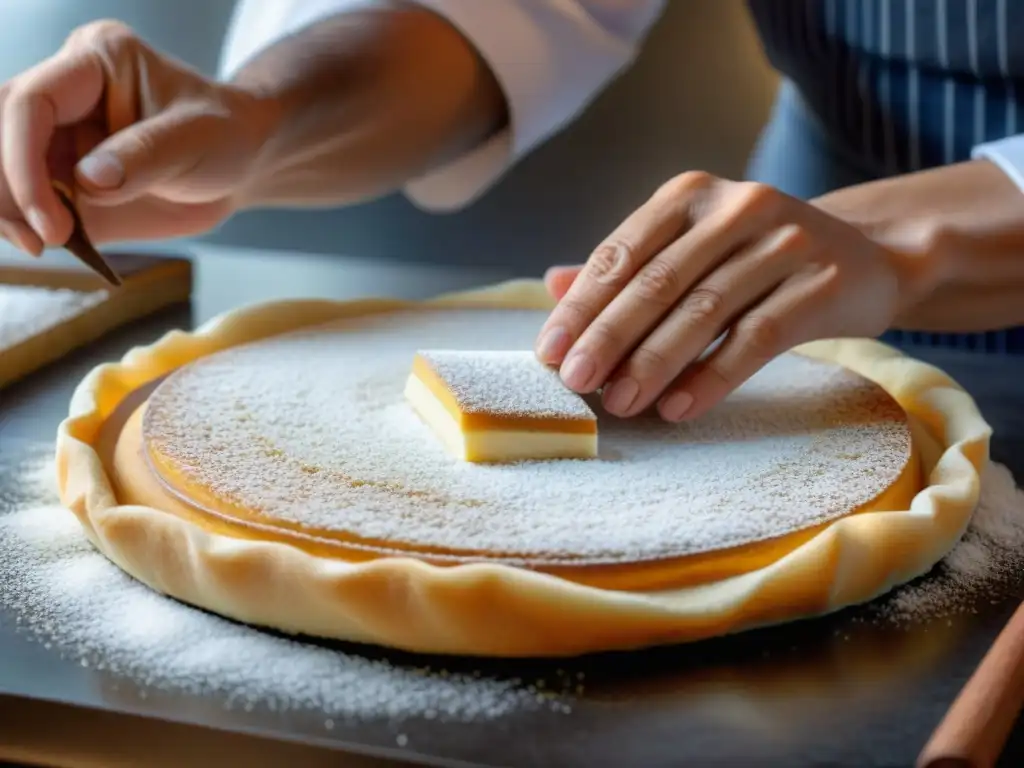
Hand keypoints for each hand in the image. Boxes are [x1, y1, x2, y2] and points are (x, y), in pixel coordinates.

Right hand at [0, 21, 274, 254]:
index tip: (50, 219)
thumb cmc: (225, 135)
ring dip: (6, 208)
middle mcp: (65, 93)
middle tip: (38, 238)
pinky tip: (49, 245)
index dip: (23, 161)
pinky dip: (23, 223)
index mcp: (94, 61)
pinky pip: (23, 197)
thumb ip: (144, 157)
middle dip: (7, 187)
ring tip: (41, 245)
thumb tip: (88, 182)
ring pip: (1, 165)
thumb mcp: (198, 140)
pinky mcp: (62, 174)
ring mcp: (58, 134)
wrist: (239, 163)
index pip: (31, 103)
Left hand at [535, 172, 911, 421]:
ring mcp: (786, 240)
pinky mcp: (823, 282)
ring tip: (619, 404)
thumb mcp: (691, 249)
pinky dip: (713, 376)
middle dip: (608, 337)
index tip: (549, 354)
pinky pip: (758, 336)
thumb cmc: (757, 259)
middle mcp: (737, 206)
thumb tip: (553, 286)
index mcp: (690, 195)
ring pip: (704, 309)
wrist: (867, 255)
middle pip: (658, 281)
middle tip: (575, 384)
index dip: (581, 306)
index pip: (622, 252)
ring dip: (654, 363)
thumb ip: (628, 267)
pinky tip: (678, 407)